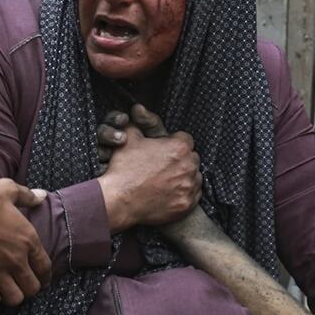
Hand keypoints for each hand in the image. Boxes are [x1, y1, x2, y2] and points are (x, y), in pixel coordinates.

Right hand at [0, 179, 51, 306]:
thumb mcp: (8, 190)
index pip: (45, 268)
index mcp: (28, 240)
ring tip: (7, 290)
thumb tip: (42, 196)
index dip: (45, 276)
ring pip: (15, 299)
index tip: (42, 279)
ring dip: (13, 296)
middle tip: (23, 285)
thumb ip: (27, 196)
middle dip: (30, 288)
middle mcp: (16, 260)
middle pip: (32, 288)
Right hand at [96, 104, 200, 230]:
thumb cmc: (124, 169)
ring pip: (195, 177)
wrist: (119, 201)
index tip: (165, 151)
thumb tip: (139, 110)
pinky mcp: (187, 204)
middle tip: (165, 166)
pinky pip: (194, 196)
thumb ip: (140, 123)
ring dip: (185, 177)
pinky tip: (170, 193)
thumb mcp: (129, 139)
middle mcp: (189, 166)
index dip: (174, 144)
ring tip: (167, 180)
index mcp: (179, 147)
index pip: (186, 140)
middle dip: (181, 160)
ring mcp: (189, 186)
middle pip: (192, 158)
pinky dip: (185, 194)